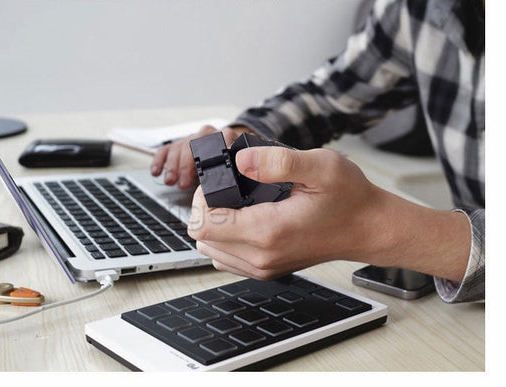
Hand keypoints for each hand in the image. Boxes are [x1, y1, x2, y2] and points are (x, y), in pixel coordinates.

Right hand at [150, 125, 251, 188]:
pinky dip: (161, 159)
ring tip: (171, 181)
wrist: (230, 151)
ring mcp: (194, 138)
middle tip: (183, 182)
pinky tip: (157, 171)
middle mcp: (210, 134)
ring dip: (173, 165)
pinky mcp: (181, 144)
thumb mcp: (244, 166)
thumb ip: (246, 168)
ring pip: (181, 145)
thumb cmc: (236, 163)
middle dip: (187, 164)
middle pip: (196, 143)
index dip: (212, 155)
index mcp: (229, 137)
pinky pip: (168, 148)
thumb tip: (244, 175)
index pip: (220, 140)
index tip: (204, 172)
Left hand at [188, 145, 471, 281]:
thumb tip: (239, 161)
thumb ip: (278, 161)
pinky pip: (226, 257)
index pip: (202, 224)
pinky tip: (242, 218)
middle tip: (226, 186)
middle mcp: (260, 257)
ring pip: (210, 249)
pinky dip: (224, 237)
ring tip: (235, 201)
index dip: (201, 198)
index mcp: (267, 232)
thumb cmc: (349, 197)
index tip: (220, 180)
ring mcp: (262, 268)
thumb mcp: (321, 166)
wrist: (369, 228)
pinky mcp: (266, 270)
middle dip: (205, 208)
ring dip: (213, 223)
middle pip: (202, 238)